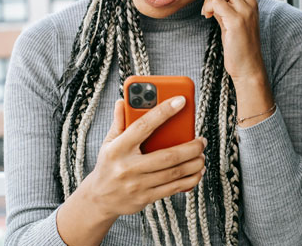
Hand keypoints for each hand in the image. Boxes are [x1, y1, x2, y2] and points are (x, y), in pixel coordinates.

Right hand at [81, 97, 206, 218]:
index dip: (163, 112)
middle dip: (190, 147)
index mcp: (118, 148)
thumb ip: (119, 122)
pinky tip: (197, 172)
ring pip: (173, 173)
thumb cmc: (108, 165)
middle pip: (167, 156)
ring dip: (194, 164)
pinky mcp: (145, 198)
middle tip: (202, 140)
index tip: (181, 101)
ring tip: (202, 155)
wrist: (99, 199)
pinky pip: (173, 188)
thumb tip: (123, 101)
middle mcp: (128, 167)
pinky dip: (189, 180)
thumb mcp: (109, 142)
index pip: (143, 126)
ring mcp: (137, 185)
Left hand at [201, 0, 266, 85]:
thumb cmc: (238, 44)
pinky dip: (210, 9)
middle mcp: (251, 1)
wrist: (248, 67)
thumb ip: (227, 3)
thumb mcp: (233, 19)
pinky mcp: (238, 20)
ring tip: (209, 12)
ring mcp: (246, 10)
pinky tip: (210, 18)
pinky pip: (218, 3)